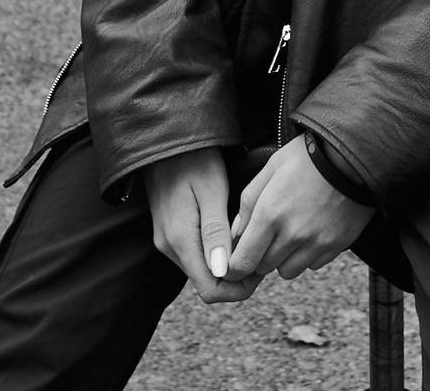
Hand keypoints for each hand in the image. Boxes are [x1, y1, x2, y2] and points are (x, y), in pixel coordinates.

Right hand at [145, 146, 263, 303]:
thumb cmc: (194, 159)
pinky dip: (215, 252)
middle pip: (206, 283)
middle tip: (261, 255)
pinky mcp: (170, 230)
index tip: (261, 270)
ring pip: (201, 269)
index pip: (210, 290)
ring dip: (226, 265)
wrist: (168, 138)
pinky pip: (195, 253)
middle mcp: (170, 246)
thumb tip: (223, 271)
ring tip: (250, 242)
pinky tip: (232, 235)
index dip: (238, 288)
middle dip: (235, 278)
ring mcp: (167, 239)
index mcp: (180, 240)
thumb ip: (216, 232)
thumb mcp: (211, 191)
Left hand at [229, 136, 374, 281]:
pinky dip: (308, 254)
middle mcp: (292, 234)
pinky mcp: (336, 245)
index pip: (243, 262)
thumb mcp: (272, 167)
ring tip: (292, 231)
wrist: (353, 154)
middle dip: (260, 255)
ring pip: (287, 271)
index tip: (237, 260)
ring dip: (284, 257)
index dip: (236, 267)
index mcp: (270, 213)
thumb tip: (237, 233)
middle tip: (268, 234)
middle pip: (263, 268)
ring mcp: (316, 242)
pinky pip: (313, 264)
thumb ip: (249, 201)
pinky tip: (313, 229)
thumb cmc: (309, 155)